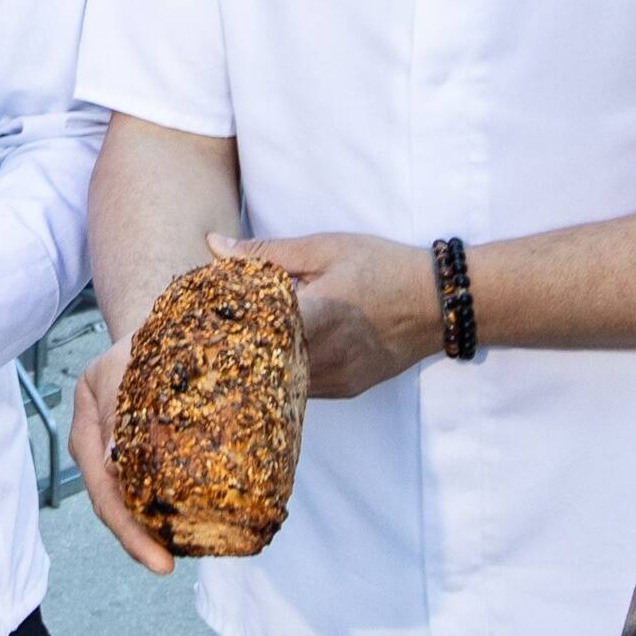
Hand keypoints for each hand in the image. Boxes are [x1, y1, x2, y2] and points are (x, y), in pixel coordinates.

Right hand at [67, 337, 169, 573]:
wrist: (153, 330)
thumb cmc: (138, 347)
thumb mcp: (120, 370)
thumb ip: (114, 411)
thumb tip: (113, 461)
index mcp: (88, 437)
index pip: (105, 495)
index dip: (129, 532)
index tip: (159, 560)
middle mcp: (101, 456)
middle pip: (115, 508)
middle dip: (139, 540)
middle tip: (168, 564)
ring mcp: (120, 458)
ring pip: (133, 504)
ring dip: (154, 530)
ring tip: (183, 553)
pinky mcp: (144, 456)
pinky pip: (153, 490)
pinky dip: (168, 510)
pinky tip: (193, 523)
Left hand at [217, 229, 444, 400]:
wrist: (438, 302)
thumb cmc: (382, 267)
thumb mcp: (325, 248)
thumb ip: (267, 253)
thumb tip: (214, 246)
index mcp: (315, 316)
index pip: (250, 330)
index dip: (220, 326)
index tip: (197, 317)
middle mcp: (325, 356)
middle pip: (258, 362)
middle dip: (233, 347)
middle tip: (207, 332)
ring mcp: (337, 379)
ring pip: (279, 380)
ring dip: (259, 363)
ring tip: (239, 342)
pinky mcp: (347, 389)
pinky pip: (303, 387)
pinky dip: (285, 371)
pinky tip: (277, 352)